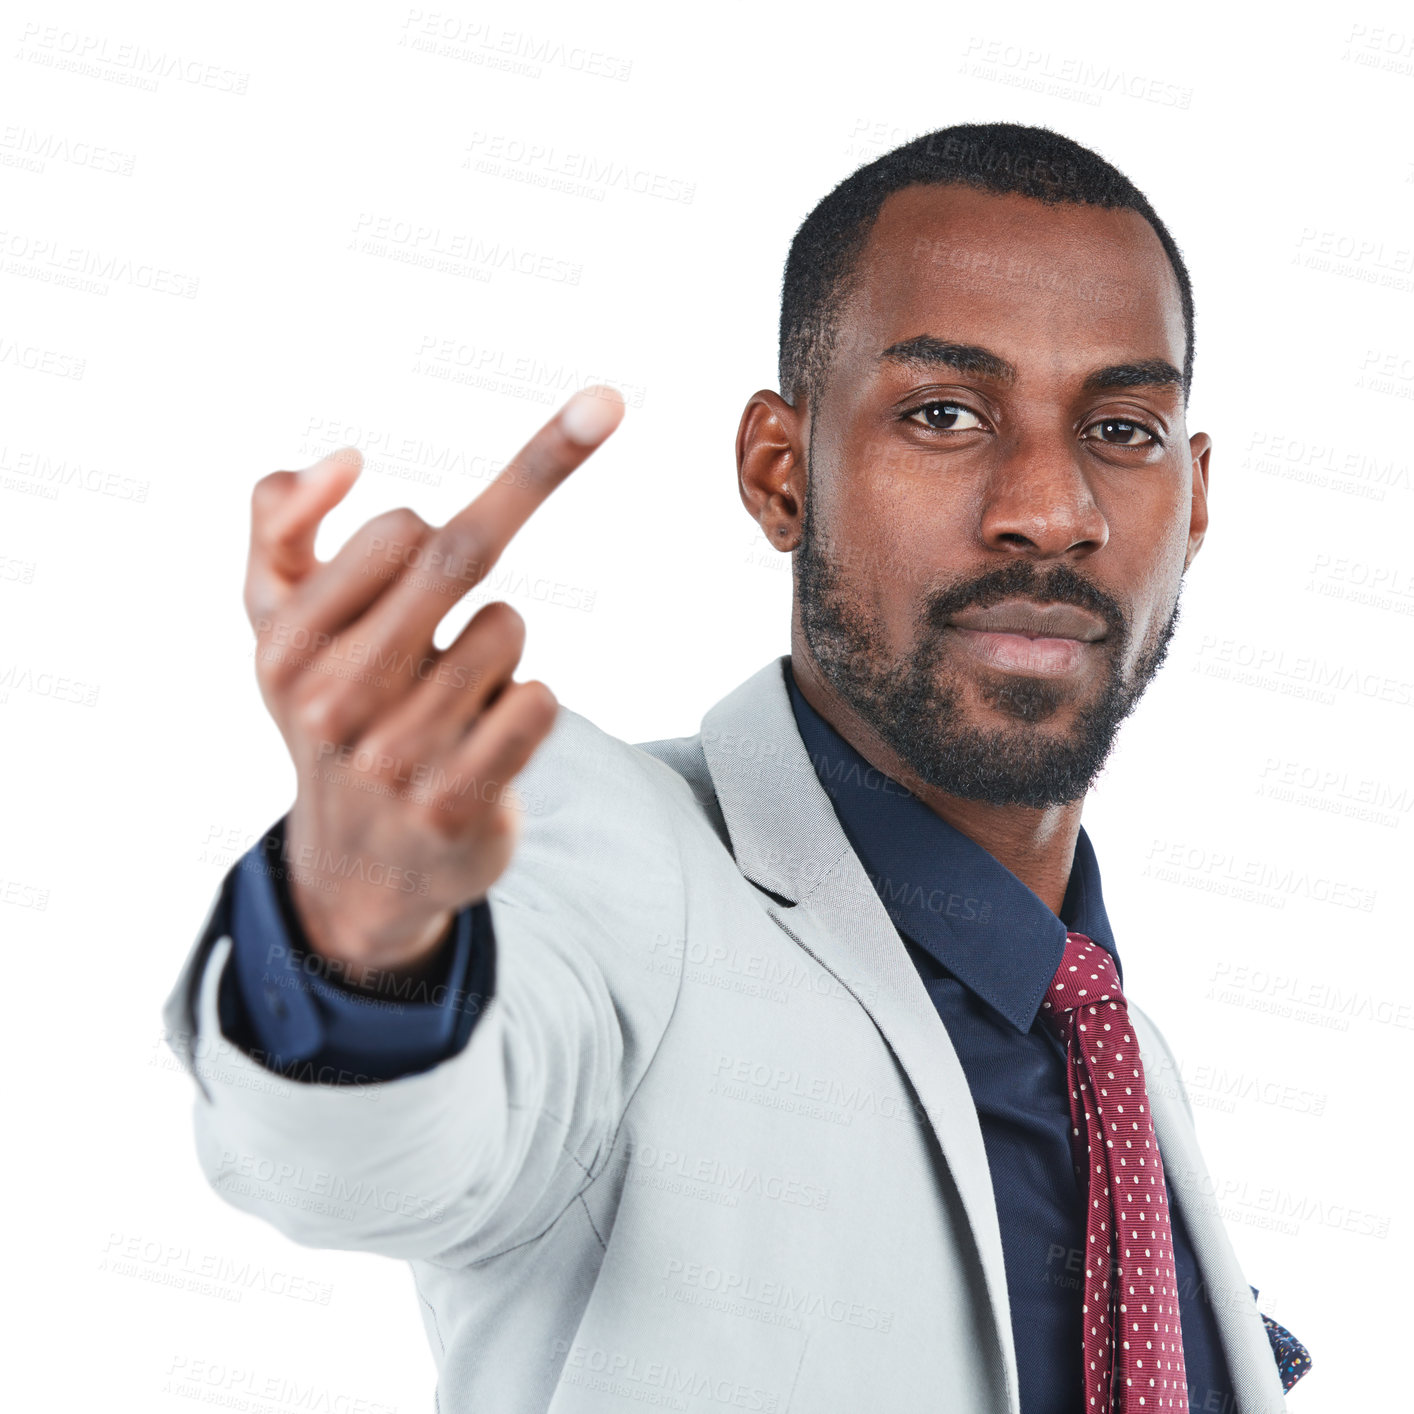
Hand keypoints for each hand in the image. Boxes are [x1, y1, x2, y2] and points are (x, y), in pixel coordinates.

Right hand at [242, 386, 625, 979]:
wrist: (360, 866)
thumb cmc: (331, 713)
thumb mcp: (277, 621)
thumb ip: (277, 521)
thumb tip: (339, 461)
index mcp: (284, 647)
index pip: (398, 529)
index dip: (437, 523)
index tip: (467, 504)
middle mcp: (331, 702)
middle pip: (457, 557)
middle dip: (513, 519)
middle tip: (570, 446)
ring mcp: (394, 759)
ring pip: (507, 629)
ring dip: (502, 647)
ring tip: (457, 693)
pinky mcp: (456, 805)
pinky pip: (539, 703)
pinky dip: (530, 703)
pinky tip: (490, 736)